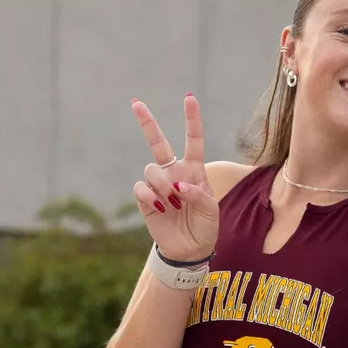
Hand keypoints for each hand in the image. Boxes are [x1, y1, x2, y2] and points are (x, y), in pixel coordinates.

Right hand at [131, 96, 218, 262]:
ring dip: (162, 184)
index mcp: (194, 169)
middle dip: (147, 122)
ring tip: (173, 203)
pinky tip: (159, 207)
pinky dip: (150, 196)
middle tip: (135, 102)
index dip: (192, 120)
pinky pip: (141, 187)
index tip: (189, 98)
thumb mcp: (211, 210)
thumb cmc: (205, 226)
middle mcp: (173, 172)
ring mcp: (157, 184)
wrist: (189, 249)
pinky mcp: (144, 198)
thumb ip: (198, 194)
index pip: (193, 140)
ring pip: (152, 169)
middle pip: (158, 143)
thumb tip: (177, 186)